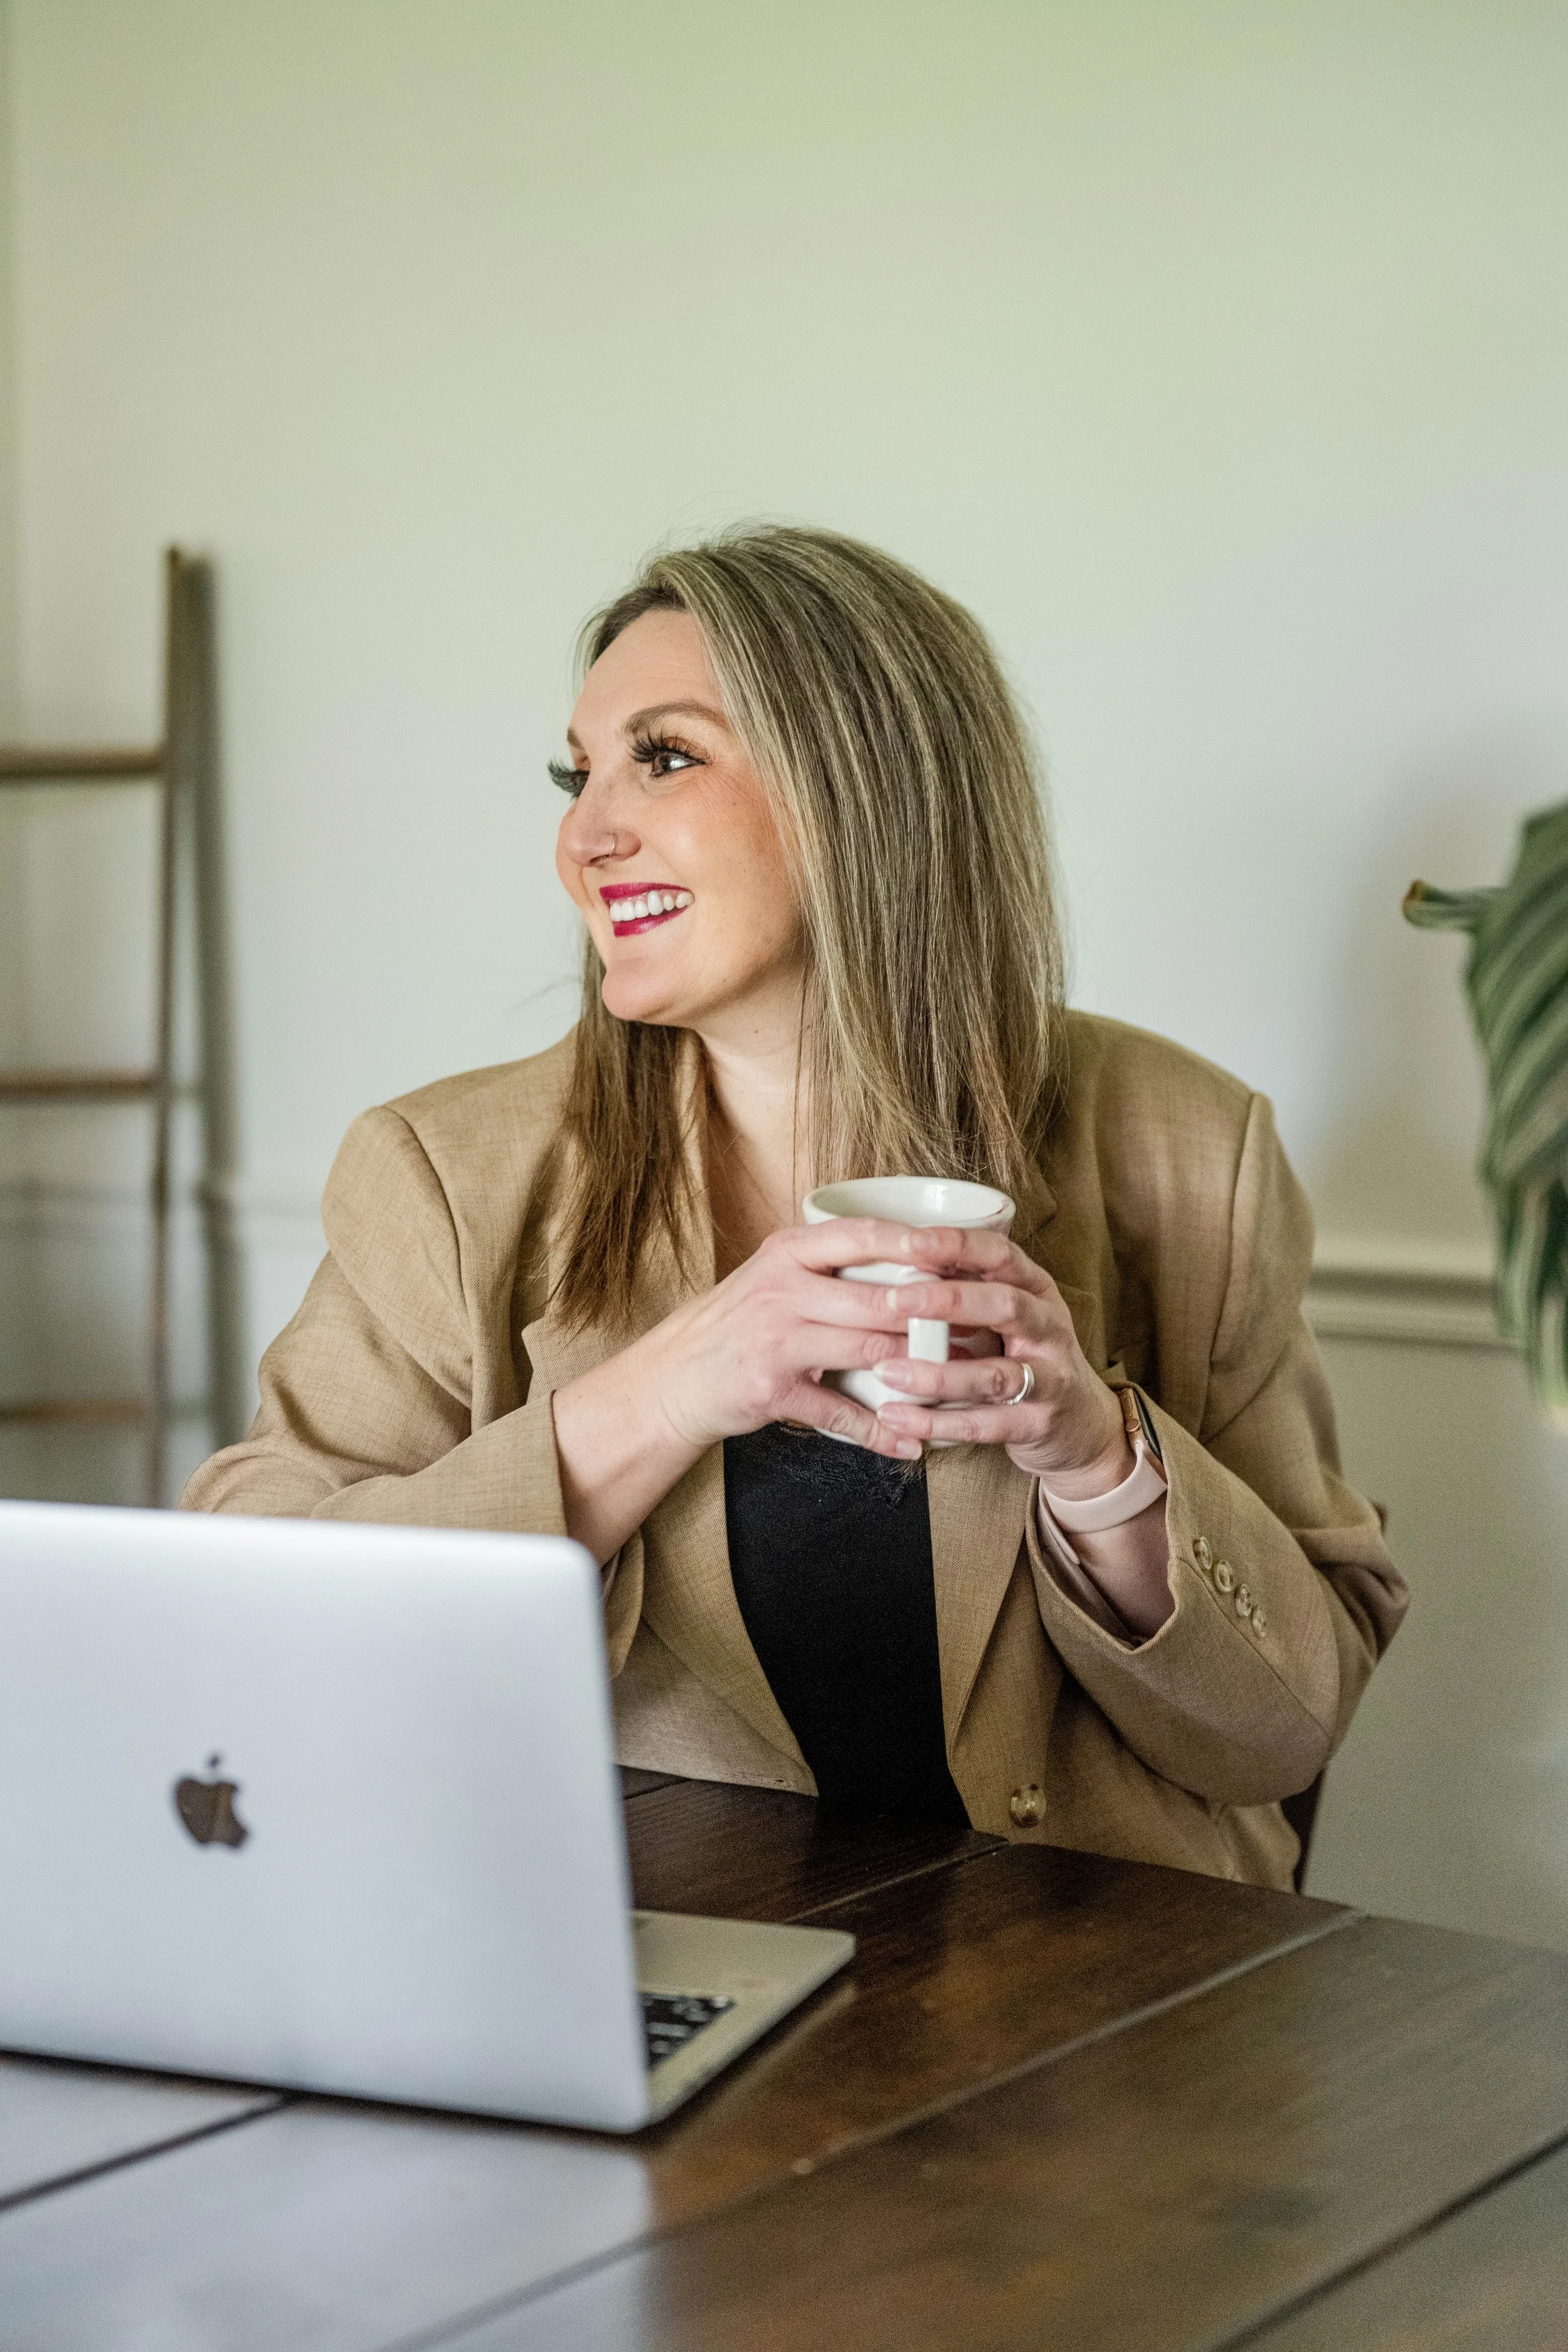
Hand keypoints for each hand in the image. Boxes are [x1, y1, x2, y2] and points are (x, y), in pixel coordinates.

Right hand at [639, 1217, 949, 1460]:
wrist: (676, 1376)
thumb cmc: (739, 1322)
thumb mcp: (776, 1275)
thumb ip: (831, 1265)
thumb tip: (913, 1259)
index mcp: (788, 1252)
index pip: (863, 1235)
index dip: (917, 1244)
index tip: (962, 1254)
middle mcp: (781, 1290)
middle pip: (878, 1300)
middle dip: (933, 1316)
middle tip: (978, 1327)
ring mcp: (776, 1341)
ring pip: (869, 1351)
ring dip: (919, 1370)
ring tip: (959, 1379)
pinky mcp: (772, 1391)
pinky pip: (839, 1412)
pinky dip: (879, 1432)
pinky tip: (909, 1443)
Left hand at [865, 1227, 1132, 1497]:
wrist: (1081, 1424)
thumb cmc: (1025, 1355)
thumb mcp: (1006, 1314)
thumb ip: (964, 1291)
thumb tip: (891, 1264)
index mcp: (1036, 1289)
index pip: (1001, 1254)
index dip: (957, 1245)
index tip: (909, 1240)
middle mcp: (1048, 1328)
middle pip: (1005, 1305)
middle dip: (949, 1301)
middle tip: (894, 1300)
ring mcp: (1049, 1378)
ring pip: (993, 1375)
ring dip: (936, 1374)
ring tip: (885, 1371)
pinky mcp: (1036, 1423)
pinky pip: (984, 1424)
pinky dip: (937, 1422)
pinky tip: (896, 1416)